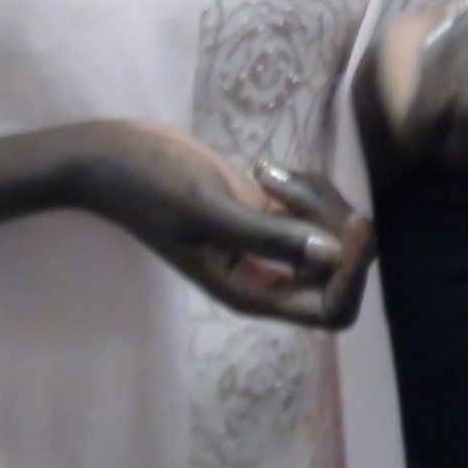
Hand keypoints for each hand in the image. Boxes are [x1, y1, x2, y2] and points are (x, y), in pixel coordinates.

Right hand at [78, 124, 376, 328]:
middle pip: (339, 267)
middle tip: (281, 184)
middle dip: (331, 222)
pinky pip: (312, 208)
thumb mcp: (207, 208)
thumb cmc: (149, 185)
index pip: (331, 309)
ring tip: (266, 173)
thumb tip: (332, 254)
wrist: (112, 158)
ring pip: (330, 232)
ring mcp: (267, 245)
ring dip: (315, 197)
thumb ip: (267, 236)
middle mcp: (266, 277)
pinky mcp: (264, 215)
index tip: (355, 220)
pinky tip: (263, 170)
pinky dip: (303, 185)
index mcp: (252, 293)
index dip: (353, 272)